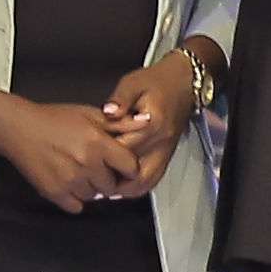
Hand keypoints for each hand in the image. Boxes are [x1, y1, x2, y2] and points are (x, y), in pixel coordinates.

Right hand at [0, 91, 137, 213]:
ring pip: (95, 196)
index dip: (127, 166)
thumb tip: (145, 122)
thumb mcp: (89, 114)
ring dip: (91, 187)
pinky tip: (69, 181)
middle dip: (108, 176)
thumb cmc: (52, 119)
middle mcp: (86, 164)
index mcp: (98, 143)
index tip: (122, 164)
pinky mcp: (55, 193)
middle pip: (112, 185)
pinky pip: (76, 206)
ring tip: (79, 170)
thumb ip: (119, 124)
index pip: (131, 168)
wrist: (19, 128)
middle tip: (96, 164)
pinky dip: (75, 197)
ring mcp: (70, 181)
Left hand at [90, 52, 205, 179]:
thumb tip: (108, 112)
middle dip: (113, 180)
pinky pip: (153, 179)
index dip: (105, 155)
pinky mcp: (167, 156)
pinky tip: (120, 185)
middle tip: (92, 180)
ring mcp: (166, 152)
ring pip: (146, 182)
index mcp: (153, 123)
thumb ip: (120, 98)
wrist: (183, 83)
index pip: (125, 147)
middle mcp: (162, 142)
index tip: (87, 157)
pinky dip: (136, 186)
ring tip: (105, 187)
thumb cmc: (156, 82)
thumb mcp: (134, 82)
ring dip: (125, 189)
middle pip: (136, 173)